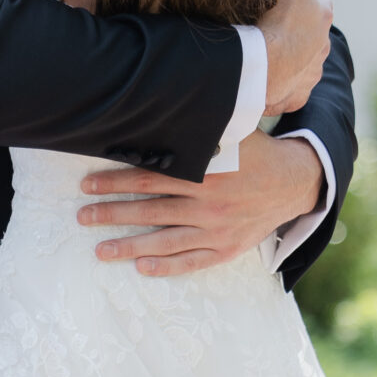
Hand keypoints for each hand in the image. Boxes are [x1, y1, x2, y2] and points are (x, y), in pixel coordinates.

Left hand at [78, 130, 323, 277]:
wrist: (294, 183)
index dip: (115, 181)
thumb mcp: (230, 133)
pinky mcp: (226, 249)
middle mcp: (207, 204)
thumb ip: (196, 129)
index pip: (150, 178)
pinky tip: (141, 268)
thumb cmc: (254, 155)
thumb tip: (158, 109)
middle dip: (112, 214)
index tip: (87, 185)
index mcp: (204, 173)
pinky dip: (166, 267)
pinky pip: (192, 262)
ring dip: (129, 246)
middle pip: (150, 210)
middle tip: (82, 217)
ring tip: (100, 250)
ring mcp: (216, 230)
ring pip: (165, 241)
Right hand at [260, 0, 333, 116]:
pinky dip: (278, 84)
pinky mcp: (294, 96)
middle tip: (269, 29)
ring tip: (264, 55)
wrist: (258, 68)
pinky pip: (288, 90)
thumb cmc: (273, 20)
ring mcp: (310, 75)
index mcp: (323, 18)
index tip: (286, 4)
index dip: (303, 3)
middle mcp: (323, 48)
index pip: (321, 6)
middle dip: (296, 34)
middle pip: (311, 36)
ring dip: (287, 59)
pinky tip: (263, 78)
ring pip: (301, 63)